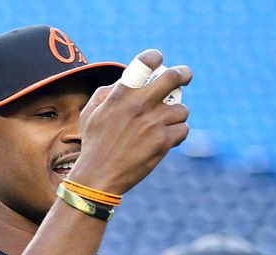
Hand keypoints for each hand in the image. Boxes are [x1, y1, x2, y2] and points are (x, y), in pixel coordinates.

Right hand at [69, 49, 191, 195]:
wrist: (98, 176)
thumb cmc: (94, 144)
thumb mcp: (90, 112)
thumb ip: (108, 92)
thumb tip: (124, 79)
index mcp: (121, 93)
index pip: (145, 62)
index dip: (155, 58)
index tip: (159, 61)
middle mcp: (139, 104)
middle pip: (173, 78)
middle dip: (183, 73)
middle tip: (185, 74)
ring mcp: (153, 123)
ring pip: (182, 109)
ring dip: (177, 115)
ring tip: (167, 123)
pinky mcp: (163, 141)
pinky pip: (183, 130)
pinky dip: (178, 134)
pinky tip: (169, 139)